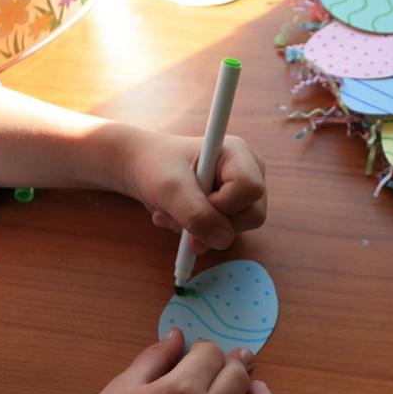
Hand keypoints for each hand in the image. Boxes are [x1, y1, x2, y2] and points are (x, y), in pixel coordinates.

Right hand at [15, 331, 276, 393]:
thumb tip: (178, 335)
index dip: (205, 348)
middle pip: (238, 379)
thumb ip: (154, 358)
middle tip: (232, 362)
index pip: (211, 354)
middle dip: (234, 365)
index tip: (199, 352)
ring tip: (256, 391)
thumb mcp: (120, 389)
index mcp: (179, 392)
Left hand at [122, 132, 266, 253]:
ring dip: (199, 231)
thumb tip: (223, 240)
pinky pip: (224, 235)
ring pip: (237, 229)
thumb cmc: (155, 165)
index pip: (250, 189)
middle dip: (211, 222)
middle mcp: (248, 172)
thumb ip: (196, 214)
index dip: (224, 203)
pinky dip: (198, 235)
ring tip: (172, 214)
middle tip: (179, 211)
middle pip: (251, 214)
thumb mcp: (170, 188)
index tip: (195, 196)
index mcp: (238, 153)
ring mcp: (241, 194)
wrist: (140, 168)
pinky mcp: (232, 211)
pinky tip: (178, 219)